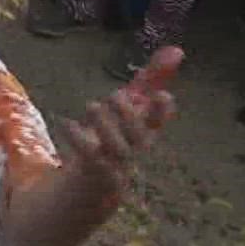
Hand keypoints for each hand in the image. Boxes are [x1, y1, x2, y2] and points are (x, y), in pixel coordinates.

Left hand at [63, 47, 180, 189]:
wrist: (82, 195)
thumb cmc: (108, 145)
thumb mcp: (123, 110)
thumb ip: (149, 81)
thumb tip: (177, 50)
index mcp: (139, 137)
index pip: (156, 124)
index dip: (161, 112)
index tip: (164, 96)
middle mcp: (130, 155)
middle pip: (140, 140)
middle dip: (130, 116)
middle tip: (116, 95)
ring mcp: (113, 171)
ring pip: (119, 152)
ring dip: (107, 126)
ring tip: (92, 105)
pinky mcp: (92, 180)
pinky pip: (90, 162)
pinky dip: (80, 140)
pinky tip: (68, 123)